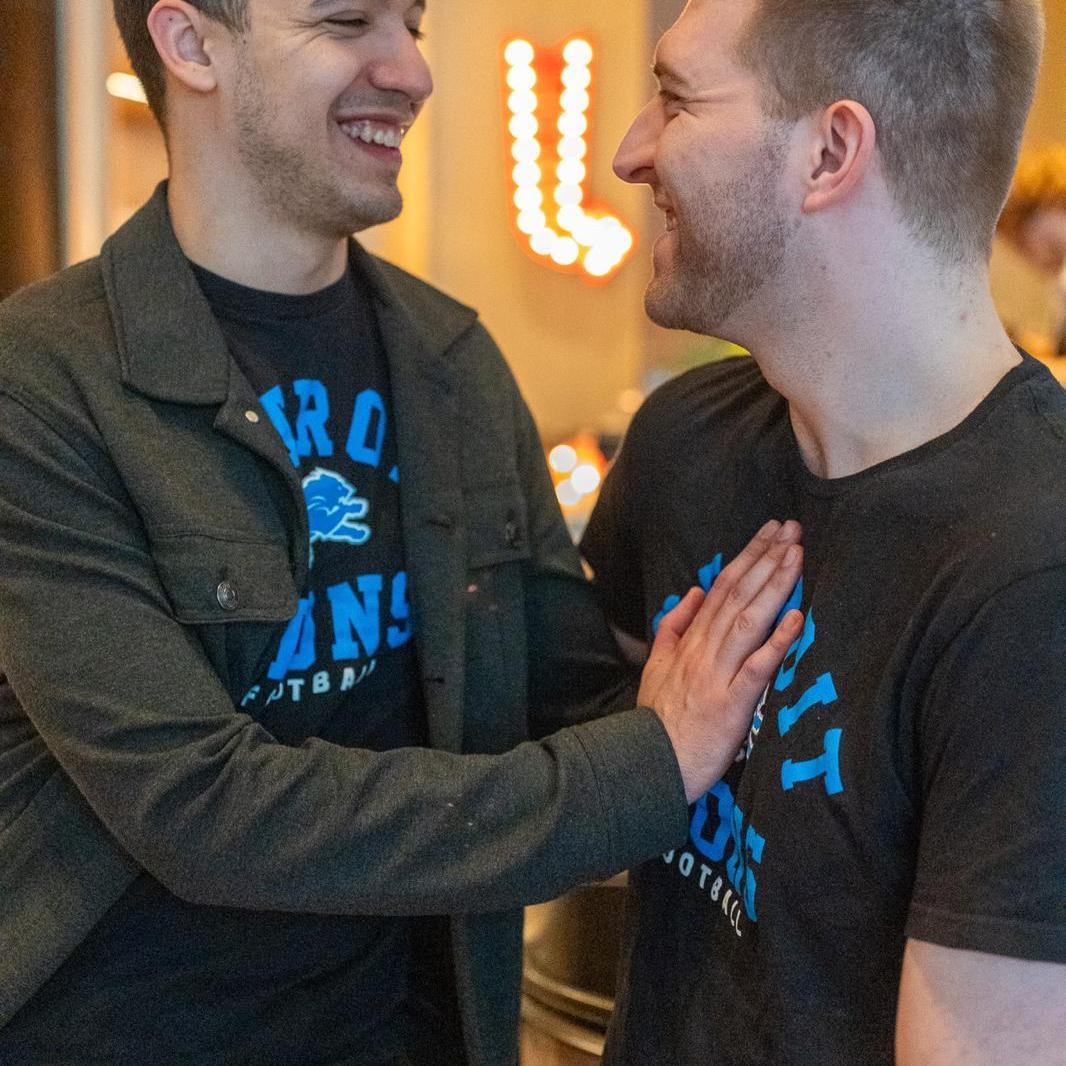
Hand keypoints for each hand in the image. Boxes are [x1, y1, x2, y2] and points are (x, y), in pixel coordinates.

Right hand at [638, 520, 804, 802]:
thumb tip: (694, 591)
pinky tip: (797, 617)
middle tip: (791, 528)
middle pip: (738, 595)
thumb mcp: (656, 666)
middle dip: (766, 559)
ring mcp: (717, 675)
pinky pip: (757, 668)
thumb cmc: (657, 719)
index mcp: (690, 641)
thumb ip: (673, 626)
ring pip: (748, 620)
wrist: (645, 763)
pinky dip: (776, 641)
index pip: (722, 589)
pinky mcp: (730, 704)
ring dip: (774, 585)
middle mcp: (704, 650)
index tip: (770, 533)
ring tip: (796, 555)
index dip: (748, 558)